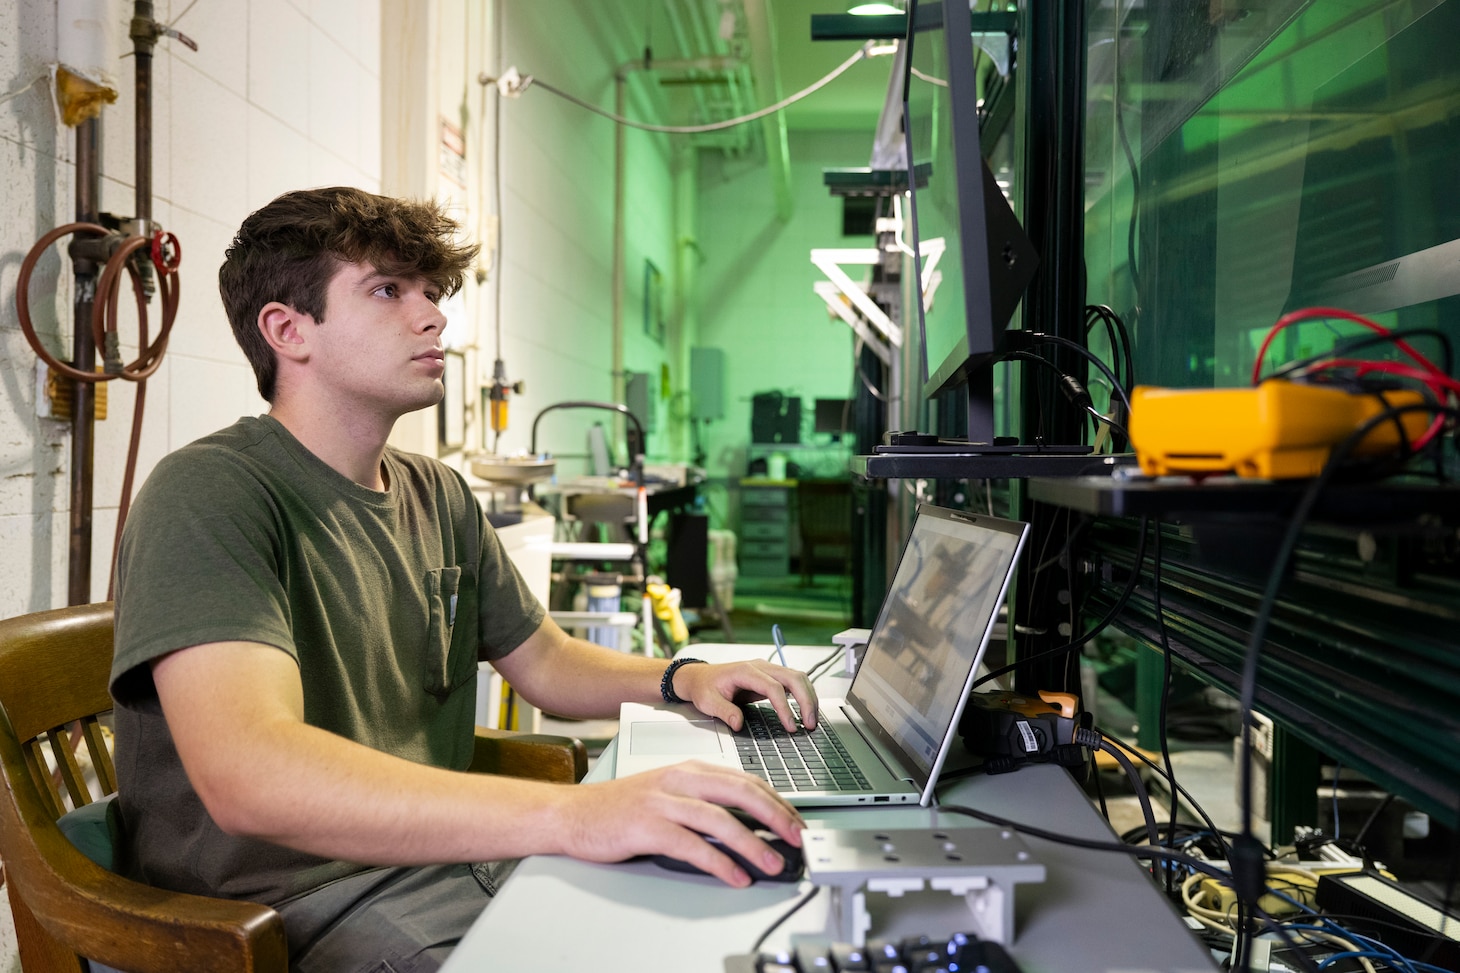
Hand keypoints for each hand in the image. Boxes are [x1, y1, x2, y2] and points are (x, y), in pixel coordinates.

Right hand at [553, 761, 805, 886]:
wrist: (574, 813)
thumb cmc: (622, 806)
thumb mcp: (668, 790)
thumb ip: (704, 798)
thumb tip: (747, 820)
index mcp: (690, 769)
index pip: (745, 780)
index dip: (776, 801)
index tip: (795, 821)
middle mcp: (680, 780)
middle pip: (740, 792)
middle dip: (775, 815)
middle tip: (796, 837)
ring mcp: (663, 801)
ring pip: (720, 818)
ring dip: (752, 843)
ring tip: (772, 862)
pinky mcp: (648, 826)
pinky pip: (692, 844)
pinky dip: (719, 862)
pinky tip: (735, 875)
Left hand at [672, 657, 817, 732]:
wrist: (700, 677)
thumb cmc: (704, 687)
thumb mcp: (708, 701)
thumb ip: (725, 712)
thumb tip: (739, 724)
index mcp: (745, 671)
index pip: (773, 687)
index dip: (784, 707)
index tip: (790, 725)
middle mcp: (760, 666)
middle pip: (793, 678)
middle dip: (806, 701)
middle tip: (810, 724)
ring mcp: (767, 669)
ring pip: (798, 677)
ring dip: (809, 697)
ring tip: (812, 720)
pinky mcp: (771, 676)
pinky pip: (793, 682)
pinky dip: (804, 695)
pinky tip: (807, 710)